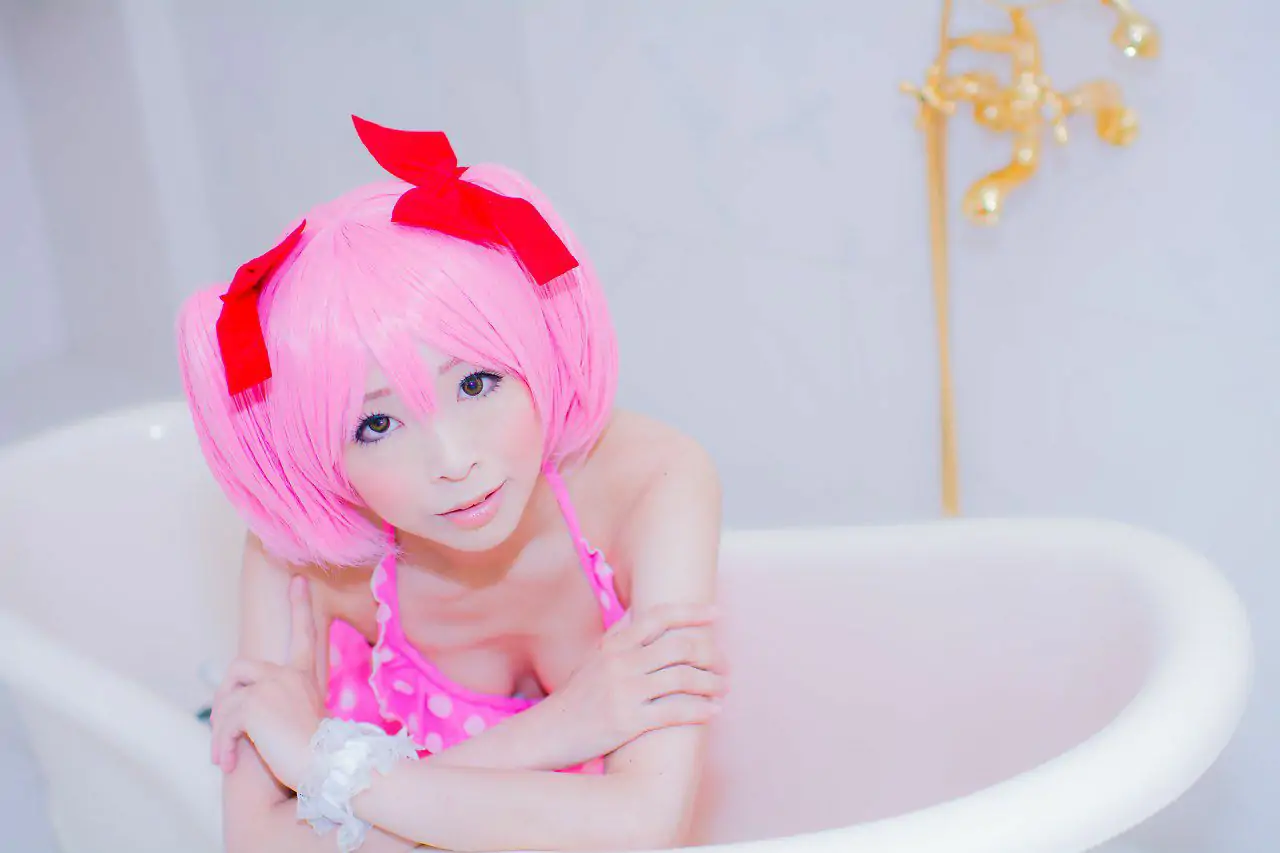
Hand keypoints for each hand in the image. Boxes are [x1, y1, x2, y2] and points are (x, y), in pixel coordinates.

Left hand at [210, 575, 323, 790]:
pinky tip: (227, 762)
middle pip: (238, 669)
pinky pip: (224, 722)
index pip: (303, 633)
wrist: (326, 765)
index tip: (298, 580)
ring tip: (223, 758)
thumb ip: (284, 707)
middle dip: (223, 697)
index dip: (300, 606)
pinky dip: (221, 744)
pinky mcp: (252, 705)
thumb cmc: (319, 753)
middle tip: (222, 727)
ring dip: (219, 734)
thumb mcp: (305, 720)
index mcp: (303, 675)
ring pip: (226, 703)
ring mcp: (269, 686)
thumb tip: (257, 715)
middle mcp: (287, 674)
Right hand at [535, 602, 727, 767]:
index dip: (692, 612)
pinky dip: (700, 710)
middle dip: (711, 653)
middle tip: (725, 665)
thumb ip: (618, 635)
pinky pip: (674, 711)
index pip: (659, 616)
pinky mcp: (628, 721)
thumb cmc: (576, 697)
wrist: (547, 733)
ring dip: (711, 683)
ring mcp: (624, 691)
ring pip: (683, 678)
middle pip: (679, 646)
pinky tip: (714, 711)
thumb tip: (638, 609)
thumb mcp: (593, 658)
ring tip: (723, 688)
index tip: (718, 613)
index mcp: (614, 644)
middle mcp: (620, 662)